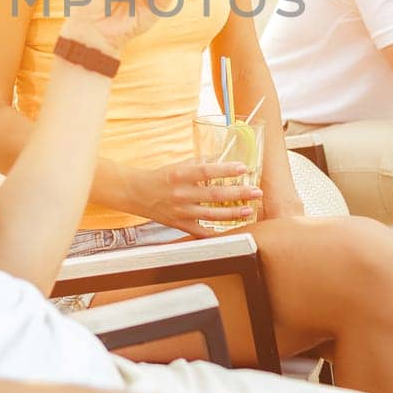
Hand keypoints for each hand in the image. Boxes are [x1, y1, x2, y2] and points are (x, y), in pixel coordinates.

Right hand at [119, 160, 261, 236]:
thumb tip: (223, 159)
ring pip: (211, 214)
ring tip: (249, 210)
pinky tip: (231, 230)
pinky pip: (200, 231)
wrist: (136, 193)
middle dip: (239, 193)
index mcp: (180, 174)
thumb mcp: (179, 165)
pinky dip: (216, 233)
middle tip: (256, 192)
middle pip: (214, 194)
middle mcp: (181, 193)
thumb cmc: (160, 177)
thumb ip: (200, 163)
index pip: (206, 171)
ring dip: (233, 213)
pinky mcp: (179, 224)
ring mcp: (180, 211)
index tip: (244, 168)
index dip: (226, 170)